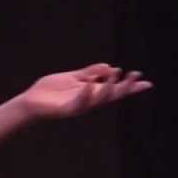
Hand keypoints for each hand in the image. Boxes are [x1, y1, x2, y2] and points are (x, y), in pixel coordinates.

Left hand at [17, 63, 152, 119]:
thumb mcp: (73, 77)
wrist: (30, 102)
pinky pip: (78, 103)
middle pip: (111, 95)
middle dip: (125, 87)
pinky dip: (85, 95)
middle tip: (136, 77)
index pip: (114, 89)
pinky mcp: (66, 110)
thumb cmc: (51, 90)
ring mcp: (78, 106)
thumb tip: (110, 67)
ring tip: (117, 73)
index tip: (146, 82)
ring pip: (98, 99)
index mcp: (91, 92)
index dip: (130, 86)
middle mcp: (88, 101)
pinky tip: (90, 86)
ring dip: (108, 87)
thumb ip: (90, 72)